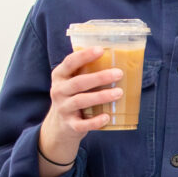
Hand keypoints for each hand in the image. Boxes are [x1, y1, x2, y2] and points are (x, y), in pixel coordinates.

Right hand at [37, 48, 126, 176]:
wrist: (59, 126)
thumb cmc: (73, 97)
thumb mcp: (73, 82)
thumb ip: (87, 71)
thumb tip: (119, 57)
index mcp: (59, 76)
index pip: (69, 62)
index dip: (84, 56)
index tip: (101, 50)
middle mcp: (58, 91)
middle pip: (78, 82)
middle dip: (99, 77)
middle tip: (119, 73)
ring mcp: (63, 108)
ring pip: (81, 101)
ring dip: (101, 96)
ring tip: (119, 92)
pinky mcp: (70, 125)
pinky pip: (82, 124)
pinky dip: (95, 121)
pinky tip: (107, 117)